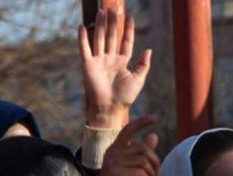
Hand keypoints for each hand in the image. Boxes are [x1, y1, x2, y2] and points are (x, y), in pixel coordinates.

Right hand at [78, 8, 151, 127]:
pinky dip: (83, 38)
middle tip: (112, 9)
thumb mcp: (138, 79)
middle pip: (111, 37)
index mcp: (122, 62)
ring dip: (100, 26)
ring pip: (100, 39)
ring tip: (101, 12)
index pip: (126, 42)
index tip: (130, 17)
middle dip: (112, 23)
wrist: (110, 109)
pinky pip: (85, 49)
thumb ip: (143, 64)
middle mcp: (110, 59)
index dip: (128, 30)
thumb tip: (149, 50)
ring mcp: (98, 61)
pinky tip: (82, 26)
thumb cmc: (125, 97)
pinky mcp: (88, 65)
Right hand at [90, 115, 159, 175]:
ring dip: (151, 174)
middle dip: (155, 162)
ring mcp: (112, 163)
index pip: (127, 130)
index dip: (141, 122)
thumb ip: (142, 154)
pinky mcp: (116, 175)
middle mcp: (111, 153)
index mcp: (114, 150)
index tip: (155, 117)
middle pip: (143, 148)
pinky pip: (141, 172)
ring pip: (144, 161)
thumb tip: (154, 135)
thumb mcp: (134, 169)